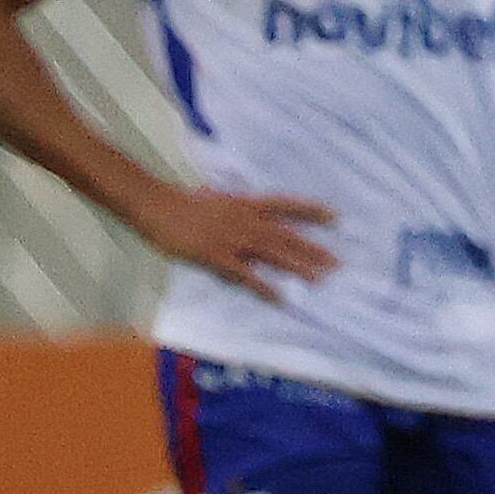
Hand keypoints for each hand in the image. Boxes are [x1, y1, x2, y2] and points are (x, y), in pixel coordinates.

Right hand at [129, 184, 335, 295]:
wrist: (156, 204)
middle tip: (338, 263)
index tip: (336, 217)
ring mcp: (233, 238)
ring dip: (298, 267)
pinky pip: (246, 275)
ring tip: (321, 279)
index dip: (312, 210)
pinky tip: (280, 297)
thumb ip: (236, 203)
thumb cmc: (183, 201)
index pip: (287, 205)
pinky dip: (264, 286)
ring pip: (274, 254)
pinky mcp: (217, 255)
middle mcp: (247, 220)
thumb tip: (245, 204)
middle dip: (314, 249)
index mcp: (246, 204)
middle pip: (287, 236)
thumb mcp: (217, 196)